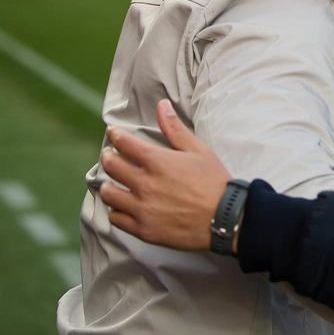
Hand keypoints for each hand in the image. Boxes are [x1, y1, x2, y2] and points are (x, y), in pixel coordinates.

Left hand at [99, 99, 229, 250]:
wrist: (226, 216)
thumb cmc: (214, 181)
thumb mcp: (197, 150)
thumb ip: (175, 128)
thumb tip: (162, 105)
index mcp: (157, 161)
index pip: (123, 143)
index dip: (115, 136)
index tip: (113, 134)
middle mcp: (145, 184)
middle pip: (111, 167)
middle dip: (108, 157)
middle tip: (109, 156)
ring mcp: (143, 208)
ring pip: (109, 194)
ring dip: (108, 185)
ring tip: (112, 183)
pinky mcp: (144, 229)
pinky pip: (117, 219)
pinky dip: (116, 211)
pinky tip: (122, 206)